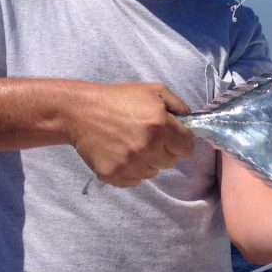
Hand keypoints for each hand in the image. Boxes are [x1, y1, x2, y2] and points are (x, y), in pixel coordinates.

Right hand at [68, 82, 194, 186]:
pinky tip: (120, 153)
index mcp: (161, 125)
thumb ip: (178, 106)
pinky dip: (130, 170)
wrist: (80, 112)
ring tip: (130, 143)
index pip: (187, 148)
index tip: (171, 136)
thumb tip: (190, 122)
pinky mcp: (114, 175)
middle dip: (163, 150)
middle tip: (146, 136)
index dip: (180, 141)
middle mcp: (148, 147)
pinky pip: (134, 180)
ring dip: (147, 161)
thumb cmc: (119, 98)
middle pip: (171, 162)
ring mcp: (130, 164)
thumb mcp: (154, 91)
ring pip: (153, 172)